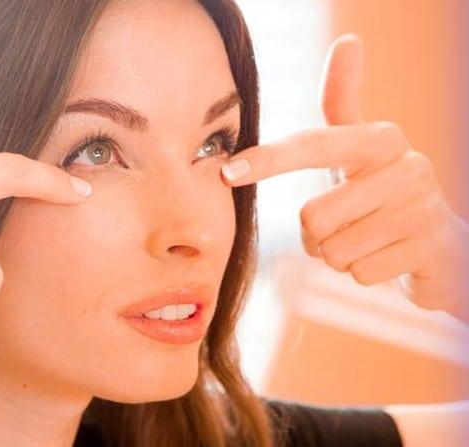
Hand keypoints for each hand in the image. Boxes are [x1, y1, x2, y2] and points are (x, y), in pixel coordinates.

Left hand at [219, 34, 468, 323]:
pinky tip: (385, 257)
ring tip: (368, 239)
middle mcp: (407, 166)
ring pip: (333, 250)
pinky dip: (363, 273)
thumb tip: (348, 40)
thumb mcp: (360, 150)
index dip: (267, 159)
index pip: (312, 145)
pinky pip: (358, 274)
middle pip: (312, 217)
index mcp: (381, 139)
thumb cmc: (382, 192)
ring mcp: (421, 209)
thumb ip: (345, 102)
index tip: (227, 171)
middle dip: (317, 234)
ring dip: (339, 254)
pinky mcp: (429, 248)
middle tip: (348, 224)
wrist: (438, 243)